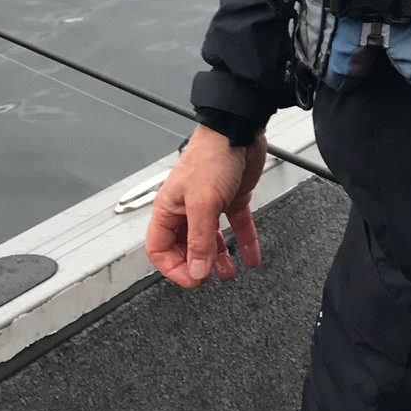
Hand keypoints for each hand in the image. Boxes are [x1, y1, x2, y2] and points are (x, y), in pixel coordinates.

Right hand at [145, 125, 266, 287]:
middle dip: (196, 265)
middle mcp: (187, 208)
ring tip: (228, 273)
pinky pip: (235, 226)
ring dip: (218, 258)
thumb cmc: (212, 156)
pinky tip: (250, 256)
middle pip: (184, 247)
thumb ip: (199, 240)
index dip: (173, 269)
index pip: (160, 249)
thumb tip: (197, 271)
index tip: (193, 280)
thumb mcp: (203, 203)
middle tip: (209, 278)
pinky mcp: (231, 198)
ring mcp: (210, 204)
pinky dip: (243, 242)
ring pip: (210, 239)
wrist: (238, 130)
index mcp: (169, 209)